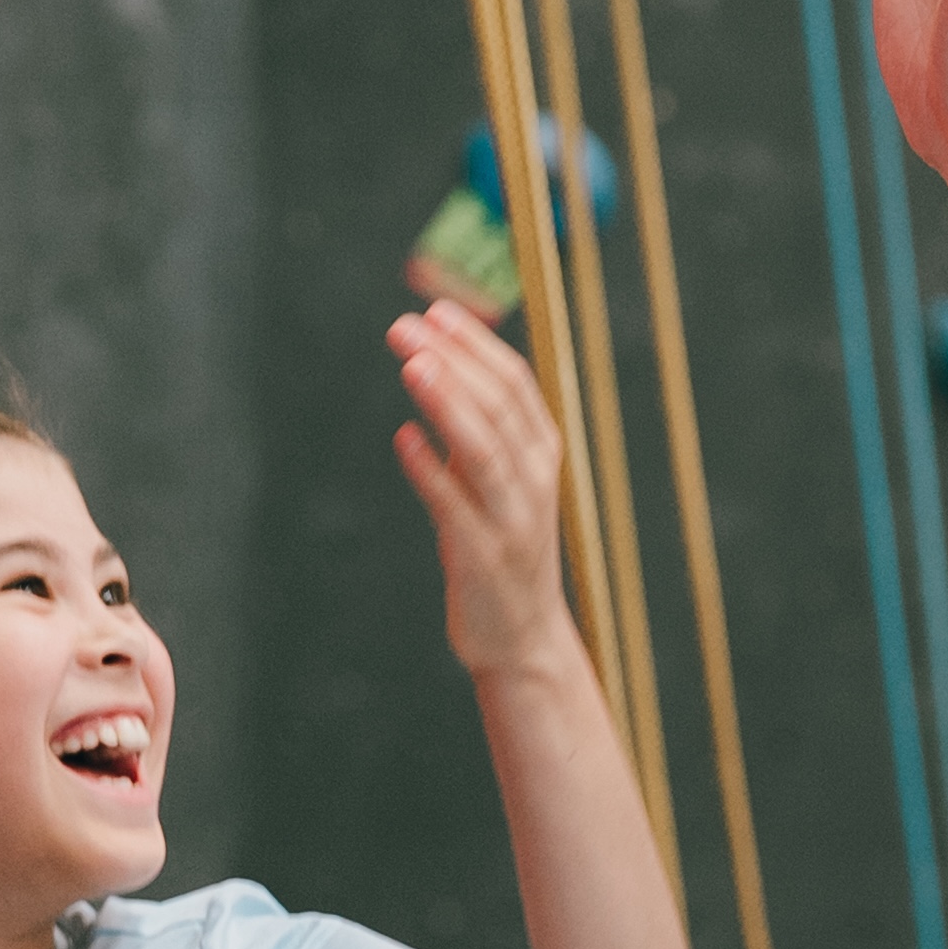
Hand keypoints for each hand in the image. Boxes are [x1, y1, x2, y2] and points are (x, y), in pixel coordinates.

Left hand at [387, 301, 574, 677]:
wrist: (523, 638)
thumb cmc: (503, 547)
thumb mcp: (502, 481)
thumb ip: (478, 428)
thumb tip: (440, 362)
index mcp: (543, 454)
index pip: (515, 383)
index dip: (475, 344)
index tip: (435, 311)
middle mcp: (535, 481)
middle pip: (498, 406)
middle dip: (452, 361)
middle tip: (405, 328)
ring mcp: (512, 520)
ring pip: (483, 449)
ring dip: (447, 402)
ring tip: (411, 365)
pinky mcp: (482, 557)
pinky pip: (454, 506)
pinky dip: (430, 470)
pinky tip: (403, 438)